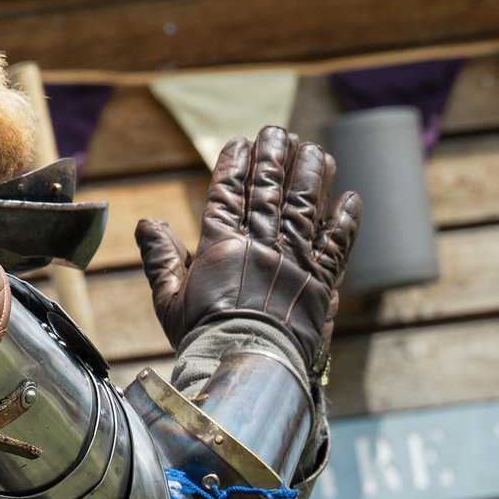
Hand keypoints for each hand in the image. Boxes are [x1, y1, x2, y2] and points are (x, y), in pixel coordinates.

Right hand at [134, 125, 361, 373]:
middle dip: (274, 155)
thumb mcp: (167, 300)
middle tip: (279, 131)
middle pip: (269, 188)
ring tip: (315, 151)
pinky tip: (351, 197)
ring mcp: (295, 258)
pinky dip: (346, 219)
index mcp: (221, 244)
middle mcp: (261, 242)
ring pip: (306, 204)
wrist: (246, 366)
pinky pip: (338, 242)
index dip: (234, 164)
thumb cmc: (201, 337)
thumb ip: (159, 258)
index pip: (228, 191)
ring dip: (312, 173)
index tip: (240, 142)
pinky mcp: (323, 279)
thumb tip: (147, 222)